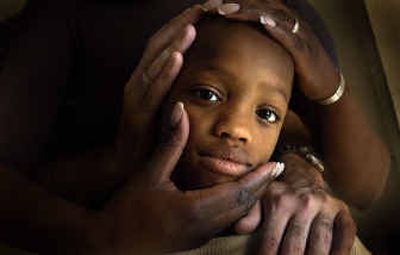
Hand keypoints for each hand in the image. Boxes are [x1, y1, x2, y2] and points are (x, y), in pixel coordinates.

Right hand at [101, 102, 278, 253]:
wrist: (111, 245)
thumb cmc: (127, 209)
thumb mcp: (149, 174)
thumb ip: (171, 143)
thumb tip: (179, 110)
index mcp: (194, 209)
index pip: (239, 192)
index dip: (260, 178)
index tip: (277, 164)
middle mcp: (203, 227)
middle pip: (244, 206)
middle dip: (261, 187)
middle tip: (276, 169)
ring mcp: (201, 237)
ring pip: (237, 217)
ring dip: (251, 198)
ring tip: (262, 180)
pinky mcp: (196, 240)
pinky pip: (227, 223)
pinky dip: (238, 207)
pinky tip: (237, 196)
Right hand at [117, 4, 202, 170]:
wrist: (127, 164)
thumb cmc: (151, 134)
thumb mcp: (167, 104)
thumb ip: (178, 87)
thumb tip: (203, 72)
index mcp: (148, 76)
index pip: (165, 42)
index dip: (184, 23)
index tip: (207, 9)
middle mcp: (139, 80)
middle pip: (159, 43)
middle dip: (182, 23)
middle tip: (205, 7)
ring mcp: (136, 95)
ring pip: (154, 62)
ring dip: (174, 42)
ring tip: (192, 25)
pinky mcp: (136, 113)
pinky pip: (151, 90)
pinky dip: (163, 71)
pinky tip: (177, 57)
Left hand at [220, 0, 341, 100]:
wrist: (321, 90)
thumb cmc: (292, 72)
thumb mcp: (270, 56)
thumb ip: (252, 48)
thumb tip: (225, 51)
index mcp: (278, 23)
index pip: (254, 5)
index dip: (235, 4)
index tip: (210, 7)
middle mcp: (289, 24)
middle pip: (261, 4)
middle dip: (237, 3)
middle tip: (214, 5)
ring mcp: (298, 35)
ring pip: (273, 15)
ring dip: (249, 11)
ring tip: (227, 10)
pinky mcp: (306, 51)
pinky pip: (291, 36)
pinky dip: (278, 28)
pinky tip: (263, 23)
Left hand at [235, 154, 355, 254]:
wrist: (304, 176)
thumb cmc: (279, 196)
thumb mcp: (261, 200)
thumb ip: (250, 214)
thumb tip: (238, 228)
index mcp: (280, 202)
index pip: (271, 241)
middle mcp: (303, 203)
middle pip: (295, 247)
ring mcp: (325, 206)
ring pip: (320, 245)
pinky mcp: (342, 211)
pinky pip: (346, 234)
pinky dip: (341, 252)